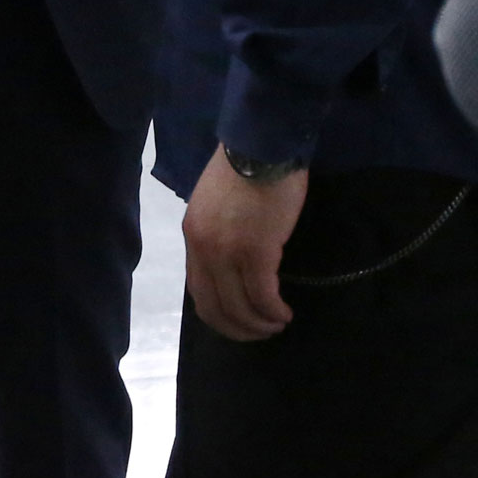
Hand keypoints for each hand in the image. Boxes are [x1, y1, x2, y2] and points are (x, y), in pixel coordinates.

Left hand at [183, 147, 305, 341]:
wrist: (263, 145)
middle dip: (238, 328)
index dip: (219, 314)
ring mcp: (227, 252)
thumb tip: (231, 261)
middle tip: (260, 333)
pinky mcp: (256, 252)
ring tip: (278, 323)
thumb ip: (217, 232)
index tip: (239, 321)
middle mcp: (203, 249)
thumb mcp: (215, 202)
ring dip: (260, 323)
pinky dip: (273, 311)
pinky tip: (284, 313)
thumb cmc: (245, 168)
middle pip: (215, 307)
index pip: (197, 290)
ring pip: (240, 307)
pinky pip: (263, 296)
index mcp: (192, 236)